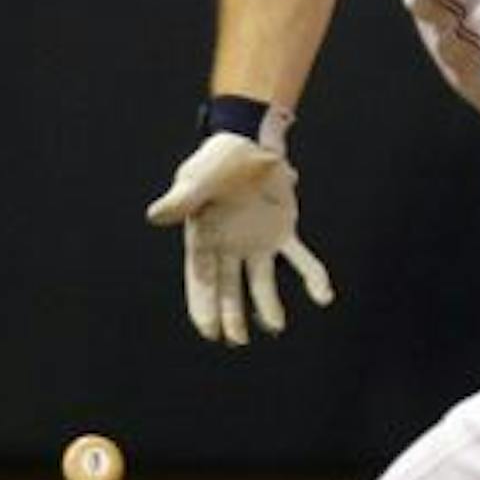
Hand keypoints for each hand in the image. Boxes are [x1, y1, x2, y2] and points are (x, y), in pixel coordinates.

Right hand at [146, 132, 334, 345]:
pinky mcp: (284, 231)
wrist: (249, 140)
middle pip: (230, 288)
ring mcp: (258, 242)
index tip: (209, 330)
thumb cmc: (217, 159)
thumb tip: (156, 216)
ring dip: (268, 305)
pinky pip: (299, 259)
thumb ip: (182, 200)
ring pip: (262, 282)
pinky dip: (311, 276)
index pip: (202, 279)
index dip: (204, 305)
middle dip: (232, 315)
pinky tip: (323, 295)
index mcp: (204, 238)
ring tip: (275, 326)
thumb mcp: (197, 178)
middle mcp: (230, 247)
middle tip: (237, 339)